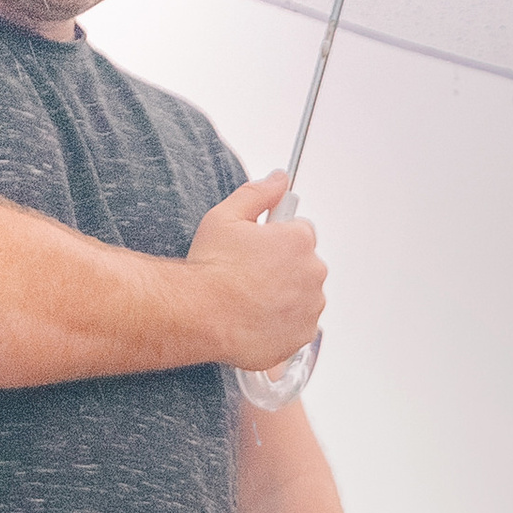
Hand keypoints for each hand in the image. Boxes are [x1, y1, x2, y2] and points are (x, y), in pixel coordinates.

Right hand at [188, 174, 326, 372]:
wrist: (200, 315)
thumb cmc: (211, 268)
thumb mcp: (226, 217)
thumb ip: (258, 194)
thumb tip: (279, 179)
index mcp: (298, 240)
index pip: (302, 231)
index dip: (277, 239)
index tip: (259, 249)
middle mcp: (312, 272)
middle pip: (305, 264)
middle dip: (283, 268)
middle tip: (249, 276)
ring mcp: (310, 306)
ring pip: (303, 296)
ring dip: (285, 296)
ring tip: (250, 300)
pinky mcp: (303, 334)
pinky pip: (299, 325)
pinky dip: (283, 323)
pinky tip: (257, 319)